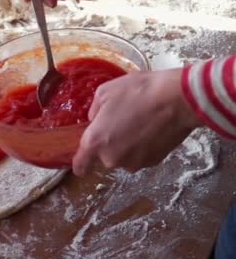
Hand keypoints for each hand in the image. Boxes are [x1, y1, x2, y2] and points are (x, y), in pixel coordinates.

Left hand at [72, 69, 201, 175]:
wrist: (177, 99)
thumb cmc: (138, 91)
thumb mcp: (105, 92)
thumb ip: (94, 111)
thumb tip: (95, 121)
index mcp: (95, 141)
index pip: (80, 166)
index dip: (81, 164)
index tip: (84, 160)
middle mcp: (112, 158)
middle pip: (105, 157)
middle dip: (110, 143)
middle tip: (121, 123)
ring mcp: (134, 162)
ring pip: (124, 157)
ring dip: (127, 145)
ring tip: (138, 123)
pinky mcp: (154, 163)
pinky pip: (141, 156)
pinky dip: (143, 147)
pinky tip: (151, 129)